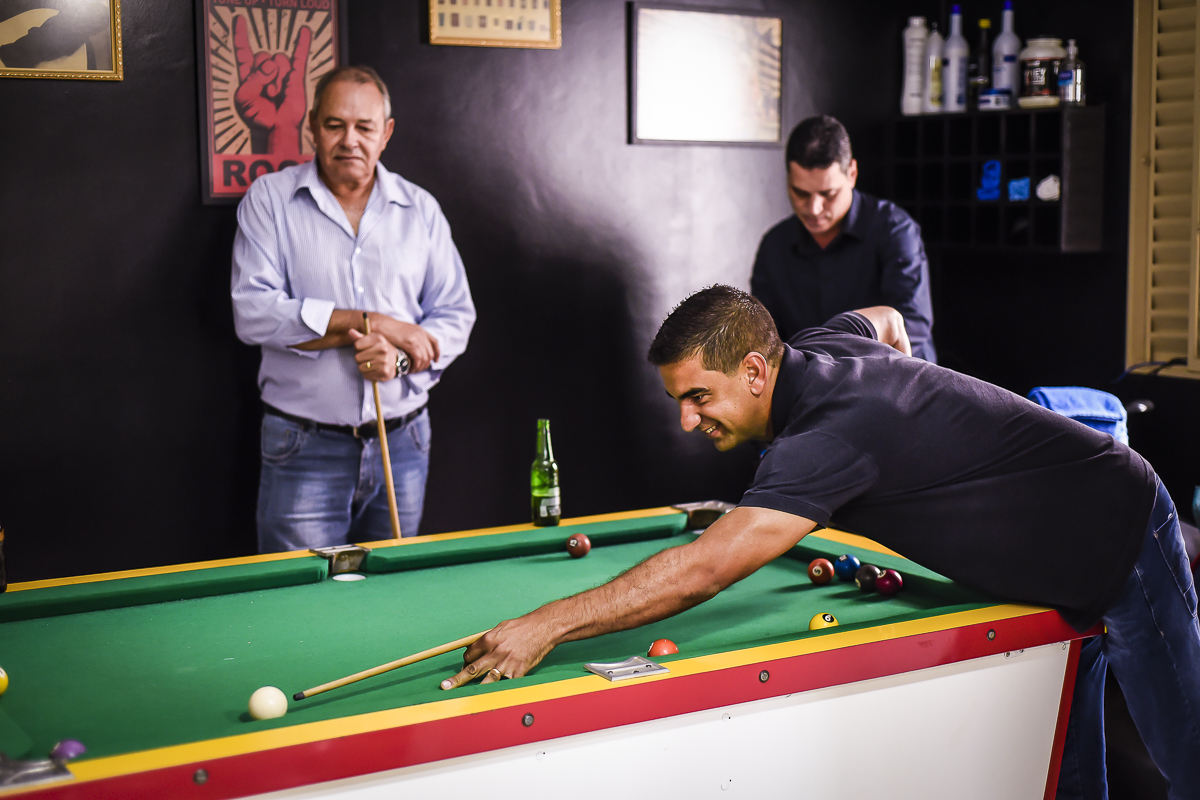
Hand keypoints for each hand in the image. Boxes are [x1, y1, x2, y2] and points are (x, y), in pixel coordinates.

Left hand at [232, 15, 311, 155]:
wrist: (275, 128)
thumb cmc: (257, 116)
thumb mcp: (243, 98)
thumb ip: (252, 79)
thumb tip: (270, 66)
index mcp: (249, 74)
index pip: (243, 50)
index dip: (240, 35)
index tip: (240, 20)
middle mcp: (265, 70)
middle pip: (262, 55)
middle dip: (263, 74)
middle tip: (265, 93)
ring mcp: (281, 73)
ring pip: (278, 60)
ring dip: (277, 80)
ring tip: (276, 94)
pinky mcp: (296, 78)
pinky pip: (299, 57)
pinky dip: (302, 43)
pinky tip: (305, 31)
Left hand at [347, 328, 399, 380]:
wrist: (398, 361)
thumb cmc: (381, 349)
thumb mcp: (372, 340)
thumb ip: (359, 337)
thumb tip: (350, 331)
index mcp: (379, 339)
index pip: (356, 345)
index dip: (358, 348)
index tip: (364, 348)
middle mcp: (383, 349)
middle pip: (357, 357)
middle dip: (360, 358)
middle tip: (368, 357)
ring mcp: (384, 361)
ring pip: (360, 367)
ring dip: (363, 367)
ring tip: (370, 364)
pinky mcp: (384, 372)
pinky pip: (366, 375)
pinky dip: (367, 374)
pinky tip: (374, 370)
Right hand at [367, 313, 439, 372]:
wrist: (382, 325)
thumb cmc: (389, 329)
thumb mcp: (405, 332)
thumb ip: (413, 338)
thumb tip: (416, 350)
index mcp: (421, 330)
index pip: (435, 342)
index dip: (437, 353)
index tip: (435, 361)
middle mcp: (421, 334)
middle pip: (431, 352)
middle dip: (426, 364)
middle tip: (418, 369)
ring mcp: (417, 338)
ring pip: (425, 357)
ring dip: (420, 367)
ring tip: (412, 370)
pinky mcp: (411, 343)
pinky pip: (419, 358)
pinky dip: (415, 366)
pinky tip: (409, 368)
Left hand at [439, 614, 559, 689]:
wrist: (544, 628)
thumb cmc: (523, 626)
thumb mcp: (502, 627)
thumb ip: (489, 639)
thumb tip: (477, 648)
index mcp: (489, 639)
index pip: (469, 654)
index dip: (466, 662)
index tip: (467, 666)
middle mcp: (495, 652)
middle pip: (472, 669)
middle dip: (457, 679)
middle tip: (445, 686)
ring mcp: (506, 664)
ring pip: (486, 681)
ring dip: (474, 690)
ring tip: (464, 700)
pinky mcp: (518, 672)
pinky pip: (505, 684)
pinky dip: (500, 689)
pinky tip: (493, 696)